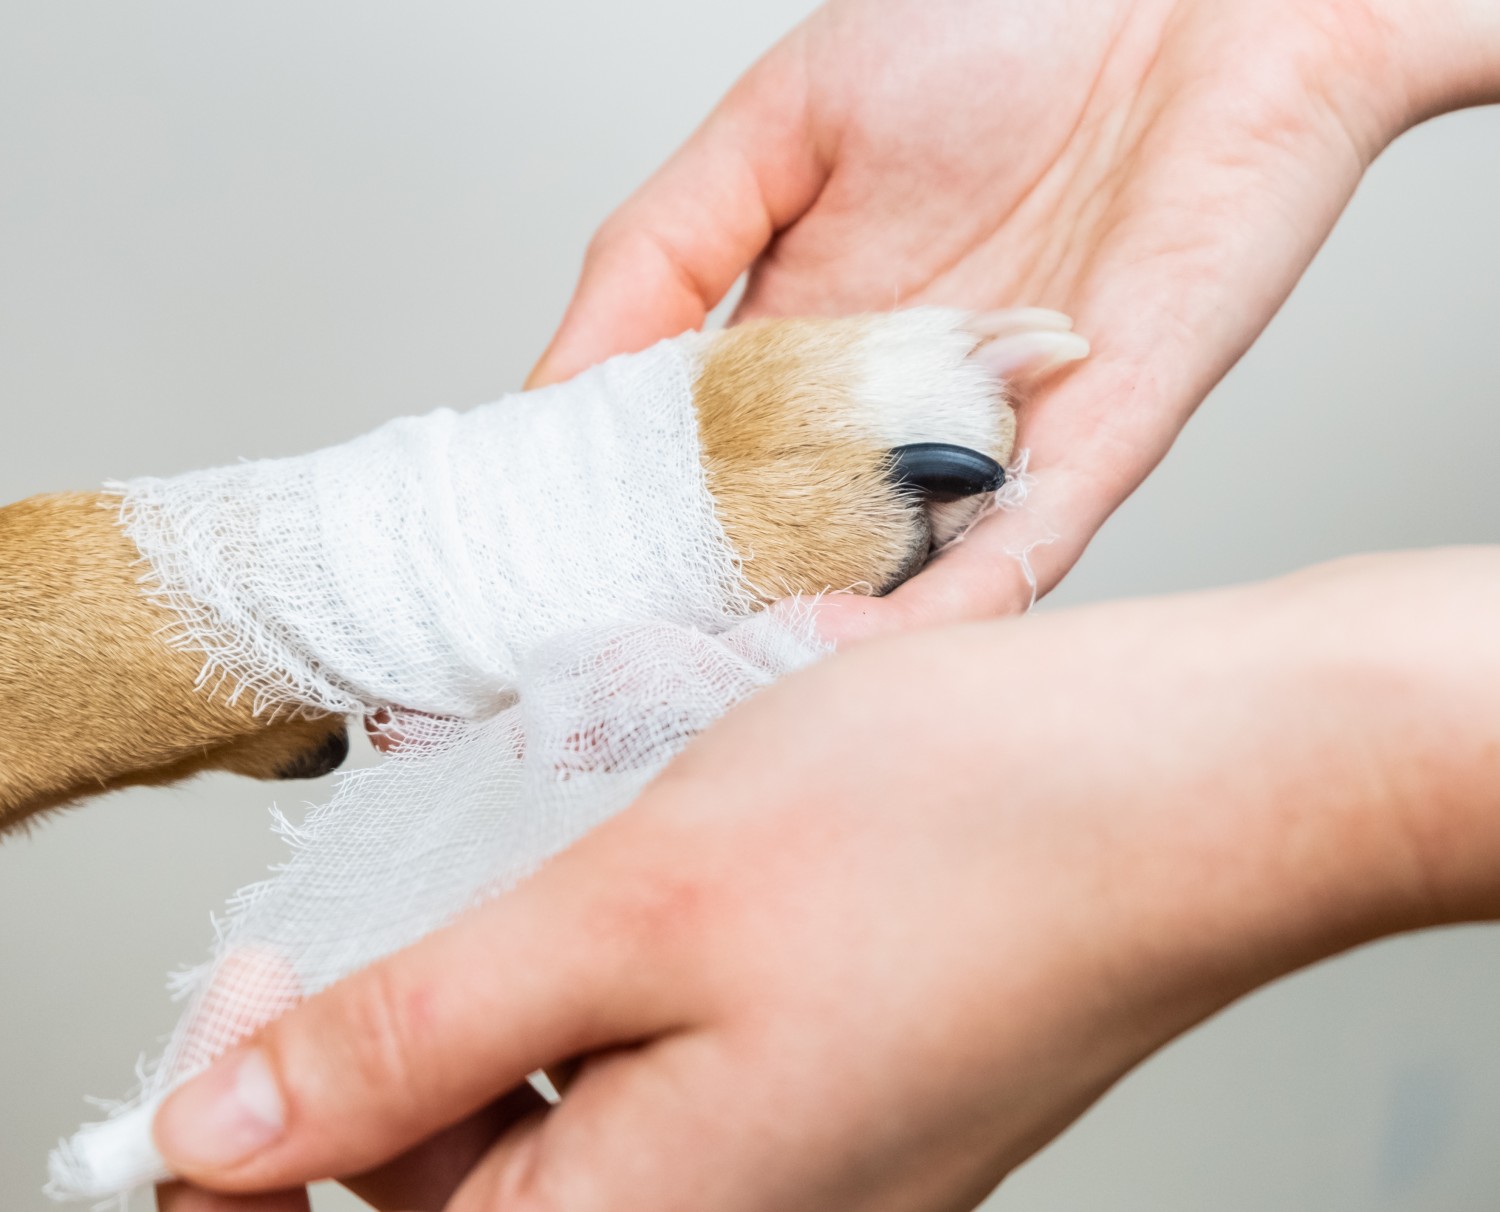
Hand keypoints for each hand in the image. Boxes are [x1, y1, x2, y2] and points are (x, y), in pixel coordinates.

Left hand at [153, 548, 1499, 1210]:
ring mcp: (797, 1167)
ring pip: (569, 1107)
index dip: (255, 1121)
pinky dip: (616, 974)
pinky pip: (669, 1060)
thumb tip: (226, 1136)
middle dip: (395, 1040)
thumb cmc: (955, 832)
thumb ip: (424, 1036)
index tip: (255, 981)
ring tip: (560, 868)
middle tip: (404, 891)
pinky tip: (650, 883)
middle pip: (469, 1174)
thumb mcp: (636, 906)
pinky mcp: (841, 1091)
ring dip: (517, 992)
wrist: (1190, 786)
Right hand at [530, 0, 1499, 635]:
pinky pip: (1014, 552)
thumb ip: (664, 249)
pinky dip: (936, 612)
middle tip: (590, 675)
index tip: (533, 578)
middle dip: (694, 605)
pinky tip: (843, 653)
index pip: (692, 454)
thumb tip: (546, 389)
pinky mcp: (1103, 443)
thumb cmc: (1008, 3)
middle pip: (778, 534)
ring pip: (887, 574)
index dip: (616, 518)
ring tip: (693, 691)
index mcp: (807, 323)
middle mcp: (893, 399)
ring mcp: (995, 431)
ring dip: (799, 634)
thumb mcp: (779, 112)